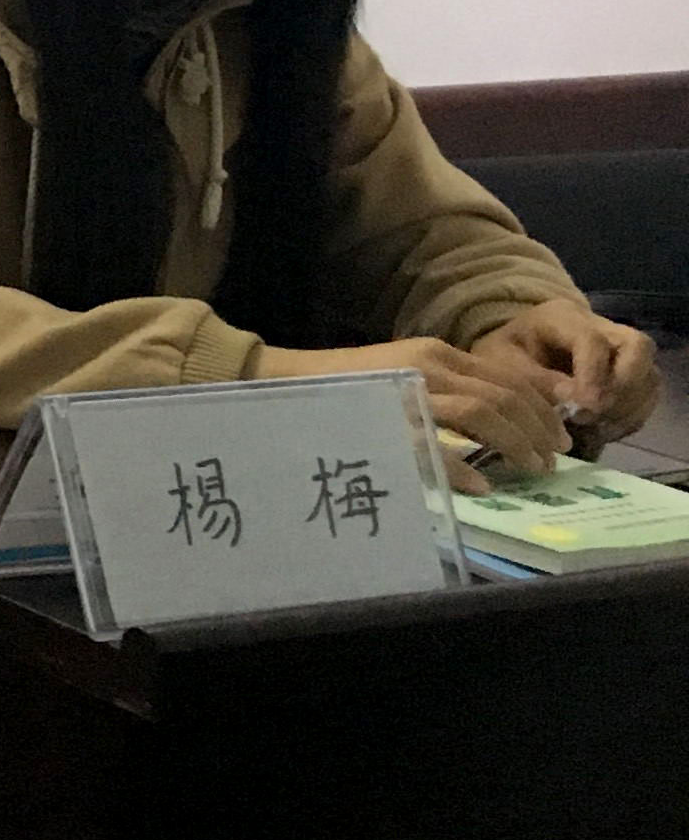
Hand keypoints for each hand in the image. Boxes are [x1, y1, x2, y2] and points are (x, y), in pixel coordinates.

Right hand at [263, 339, 569, 491]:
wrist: (278, 381)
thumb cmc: (342, 388)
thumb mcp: (403, 378)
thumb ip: (445, 390)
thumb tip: (497, 423)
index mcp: (435, 353)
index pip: (509, 376)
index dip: (544, 406)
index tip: (561, 434)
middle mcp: (428, 364)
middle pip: (505, 394)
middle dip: (540, 429)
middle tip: (554, 458)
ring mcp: (406, 389)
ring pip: (484, 412)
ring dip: (517, 444)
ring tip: (531, 469)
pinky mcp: (383, 417)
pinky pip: (435, 443)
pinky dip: (463, 467)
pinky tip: (480, 485)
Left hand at [466, 298, 663, 441]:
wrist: (512, 353)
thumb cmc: (502, 355)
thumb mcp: (500, 363)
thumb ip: (533, 379)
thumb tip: (571, 400)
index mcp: (562, 317)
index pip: (593, 341)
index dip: (593, 375)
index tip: (582, 407)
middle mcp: (601, 327)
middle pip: (638, 347)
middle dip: (625, 386)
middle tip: (594, 414)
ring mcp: (620, 350)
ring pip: (649, 374)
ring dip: (627, 407)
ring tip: (593, 427)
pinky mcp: (629, 373)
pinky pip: (647, 396)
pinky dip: (629, 417)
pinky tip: (601, 430)